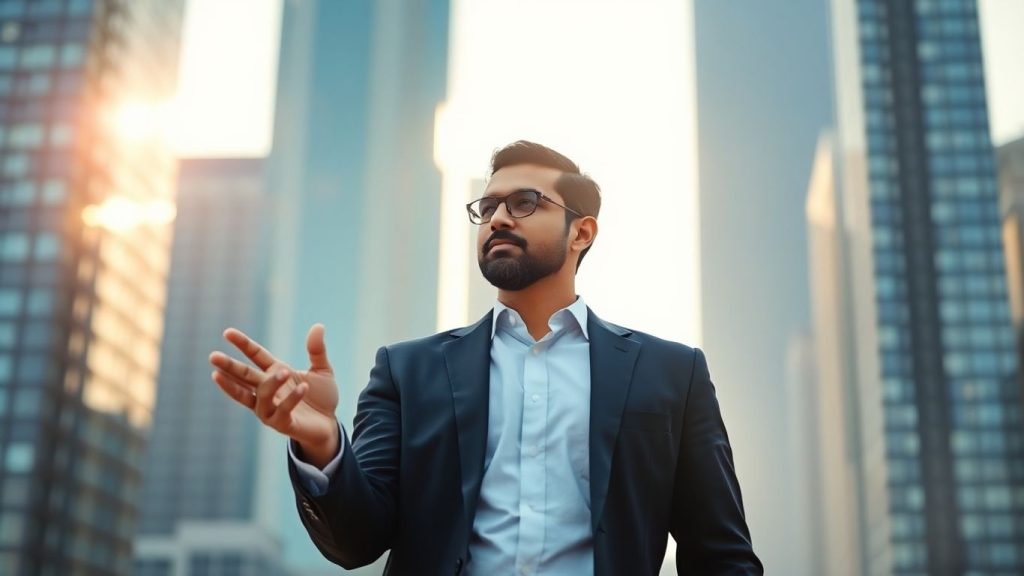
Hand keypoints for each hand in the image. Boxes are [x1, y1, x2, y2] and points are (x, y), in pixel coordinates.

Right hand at [210, 324, 339, 466]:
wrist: (329, 424)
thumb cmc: (321, 397)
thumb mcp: (322, 370)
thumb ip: (317, 350)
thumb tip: (319, 326)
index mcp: (274, 372)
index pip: (255, 355)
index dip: (242, 344)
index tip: (227, 332)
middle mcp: (268, 390)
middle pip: (245, 376)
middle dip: (229, 367)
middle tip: (213, 356)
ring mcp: (272, 408)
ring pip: (261, 395)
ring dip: (270, 383)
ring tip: (283, 371)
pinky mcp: (282, 423)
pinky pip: (283, 410)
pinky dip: (291, 399)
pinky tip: (303, 388)